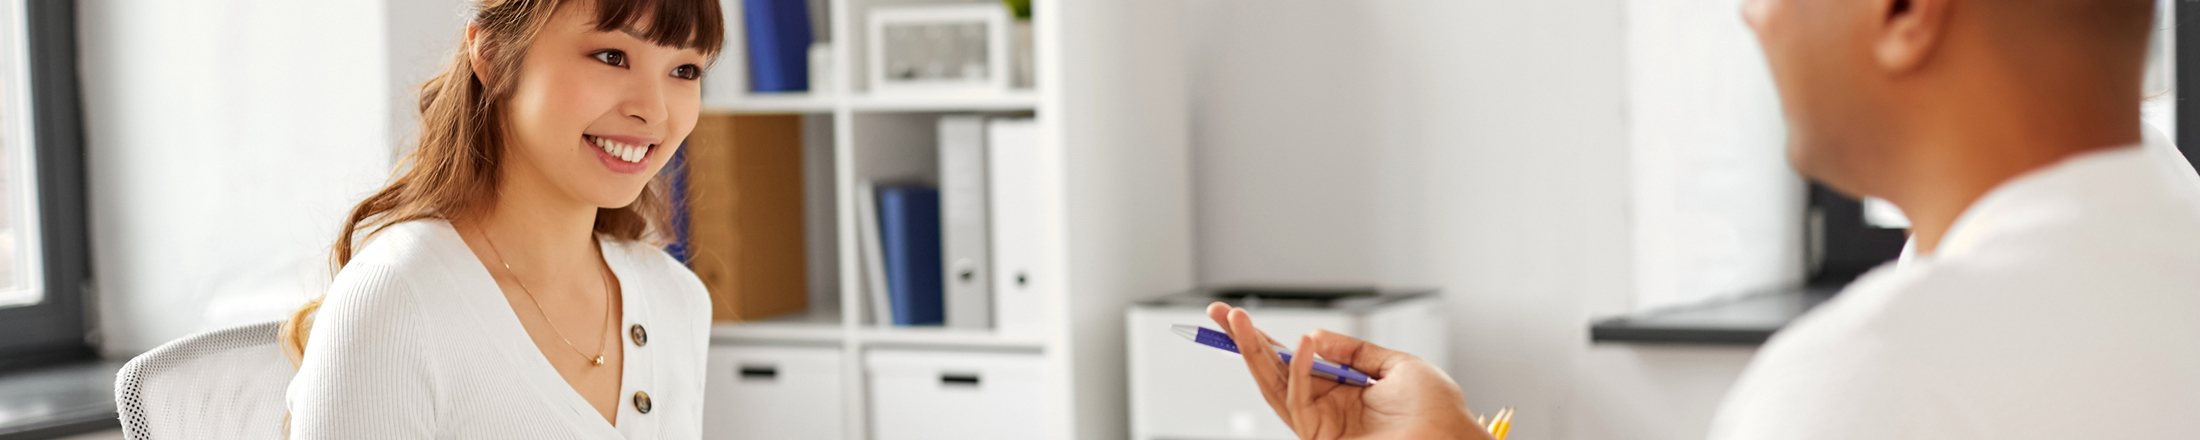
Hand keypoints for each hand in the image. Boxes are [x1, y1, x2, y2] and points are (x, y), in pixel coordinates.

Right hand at [1207, 302, 1490, 439]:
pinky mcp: (1322, 437)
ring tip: (1238, 322)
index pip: (1293, 361)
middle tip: (1218, 314)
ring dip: (1254, 352)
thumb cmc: (1437, 412)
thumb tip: (1315, 335)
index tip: (1238, 317)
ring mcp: (1321, 424)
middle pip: (1273, 373)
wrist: (1451, 439)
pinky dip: (1298, 369)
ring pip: (1274, 386)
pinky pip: (1299, 399)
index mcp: (1341, 390)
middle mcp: (1326, 407)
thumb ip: (1354, 349)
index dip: (1266, 340)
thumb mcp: (1396, 365)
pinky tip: (1302, 343)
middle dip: (1243, 343)